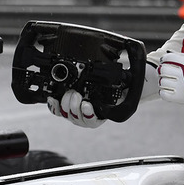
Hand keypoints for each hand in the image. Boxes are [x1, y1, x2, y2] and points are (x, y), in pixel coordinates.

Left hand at [46, 62, 160, 126]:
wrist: (109, 81)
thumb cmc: (118, 81)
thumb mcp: (128, 78)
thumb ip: (129, 76)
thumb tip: (130, 63)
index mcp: (101, 114)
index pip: (92, 121)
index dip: (88, 115)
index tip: (87, 105)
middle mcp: (88, 114)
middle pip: (77, 118)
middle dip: (74, 107)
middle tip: (75, 94)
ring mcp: (76, 110)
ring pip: (67, 114)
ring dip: (66, 105)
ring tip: (69, 93)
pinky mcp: (66, 105)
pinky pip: (57, 110)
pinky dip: (54, 105)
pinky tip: (53, 98)